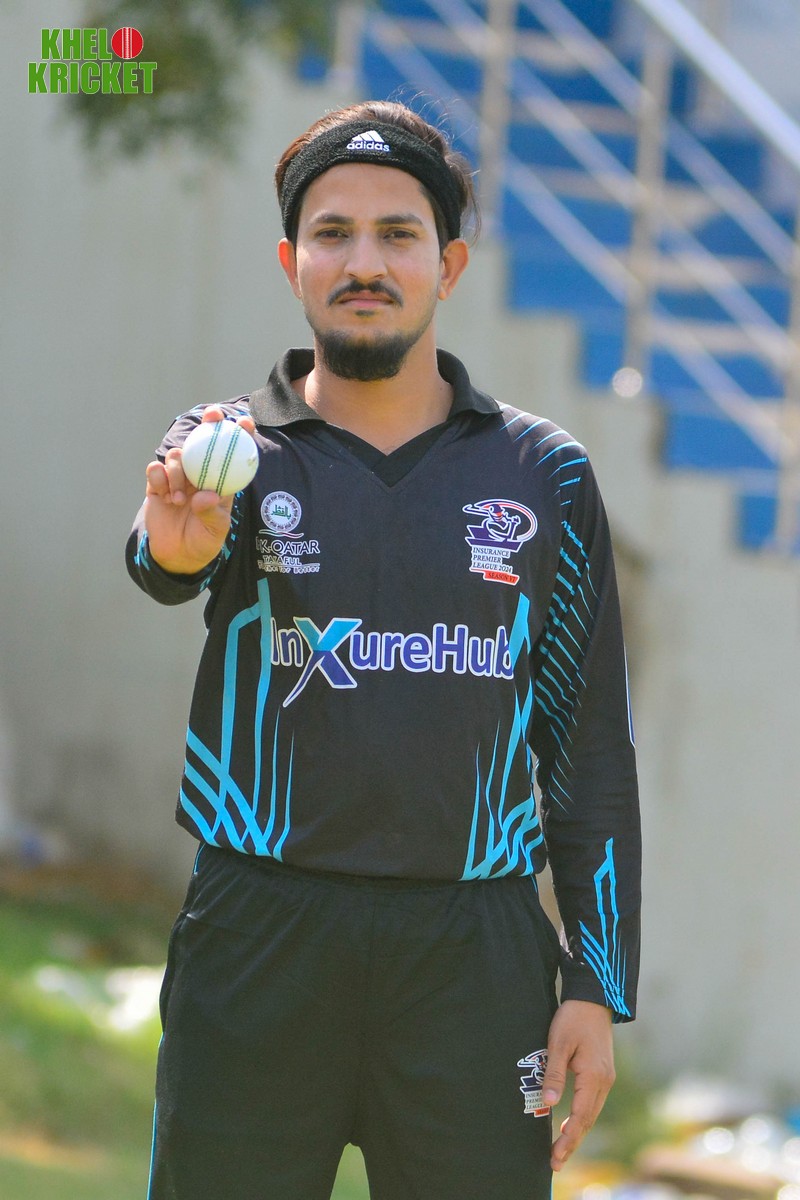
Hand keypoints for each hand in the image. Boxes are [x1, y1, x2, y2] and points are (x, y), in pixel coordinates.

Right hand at [143, 406, 255, 574]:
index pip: (232, 454)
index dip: (240, 435)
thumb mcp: (215, 531)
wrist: (177, 555)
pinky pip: (156, 470)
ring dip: (178, 471)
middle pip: (204, 442)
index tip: (246, 422)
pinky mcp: (157, 485)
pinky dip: (159, 477)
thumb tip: (206, 495)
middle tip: (213, 416)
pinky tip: (165, 494)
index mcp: (221, 482)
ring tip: (180, 499)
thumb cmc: (203, 541)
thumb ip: (211, 512)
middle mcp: (200, 475)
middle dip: (209, 423)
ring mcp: (178, 478)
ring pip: (177, 456)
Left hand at [542, 999, 614, 1172]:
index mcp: (594, 1076)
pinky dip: (582, 1118)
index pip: (581, 1116)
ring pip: (592, 1113)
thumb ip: (554, 1073)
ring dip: (577, 1132)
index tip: (555, 1156)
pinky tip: (572, 1125)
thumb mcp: (559, 1043)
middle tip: (555, 1163)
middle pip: (588, 1120)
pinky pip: (593, 1103)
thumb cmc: (573, 1018)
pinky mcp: (602, 1073)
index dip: (568, 1138)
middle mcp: (604, 1081)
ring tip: (561, 1151)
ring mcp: (606, 1078)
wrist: (594, 998)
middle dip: (572, 1143)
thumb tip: (550, 1104)